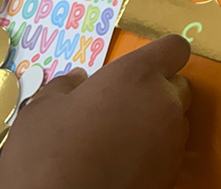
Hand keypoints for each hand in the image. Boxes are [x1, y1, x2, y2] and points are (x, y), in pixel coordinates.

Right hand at [0, 35, 191, 188]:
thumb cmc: (49, 153)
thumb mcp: (41, 110)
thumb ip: (66, 87)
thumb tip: (78, 79)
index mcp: (137, 75)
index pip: (175, 48)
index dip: (161, 54)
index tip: (140, 67)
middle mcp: (164, 102)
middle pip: (178, 84)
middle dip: (157, 90)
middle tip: (120, 106)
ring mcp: (173, 140)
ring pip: (176, 119)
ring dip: (156, 122)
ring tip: (118, 139)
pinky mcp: (174, 172)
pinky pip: (170, 150)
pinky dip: (154, 151)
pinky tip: (124, 162)